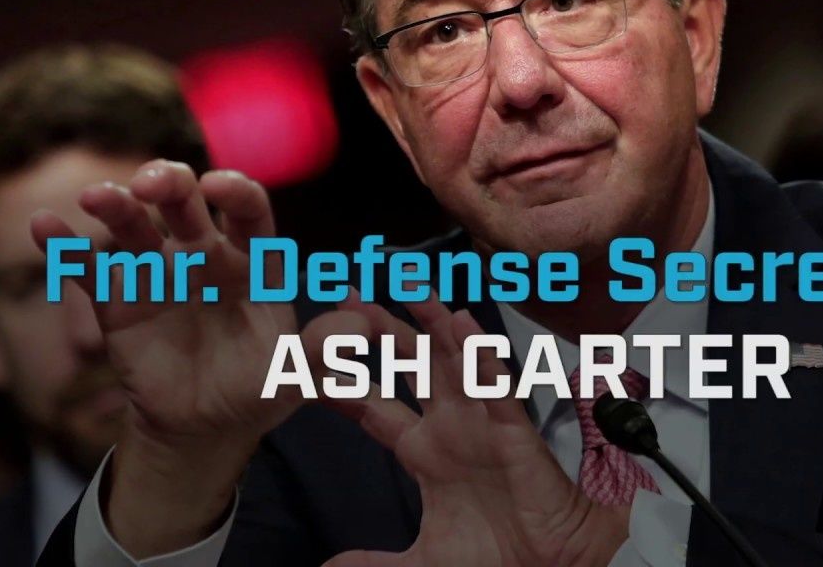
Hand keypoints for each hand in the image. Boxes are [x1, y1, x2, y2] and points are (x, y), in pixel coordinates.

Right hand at [31, 160, 366, 555]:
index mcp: (253, 261)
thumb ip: (323, 351)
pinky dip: (65, 247)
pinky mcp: (117, 302)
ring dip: (115, 207)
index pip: (248, 211)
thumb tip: (361, 328)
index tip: (220, 186)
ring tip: (96, 198)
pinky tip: (43, 228)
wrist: (207, 428)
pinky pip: (90, 268)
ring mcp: (158, 273)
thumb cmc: (258, 389)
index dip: (236, 193)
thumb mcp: (295, 378)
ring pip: (135, 227)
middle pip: (185, 205)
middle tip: (152, 183)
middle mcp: (204, 255)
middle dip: (170, 185)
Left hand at [324, 296, 629, 566]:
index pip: (373, 405)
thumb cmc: (496, 556)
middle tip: (348, 294)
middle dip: (380, 329)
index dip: (342, 381)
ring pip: (452, 359)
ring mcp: (480, 421)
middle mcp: (449, 425)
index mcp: (422, 450)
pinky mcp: (512, 429)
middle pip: (409, 364)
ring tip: (409, 283)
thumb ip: (374, 564)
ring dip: (432, 321)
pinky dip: (480, 356)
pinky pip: (495, 385)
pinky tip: (463, 326)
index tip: (309, 354)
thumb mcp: (422, 561)